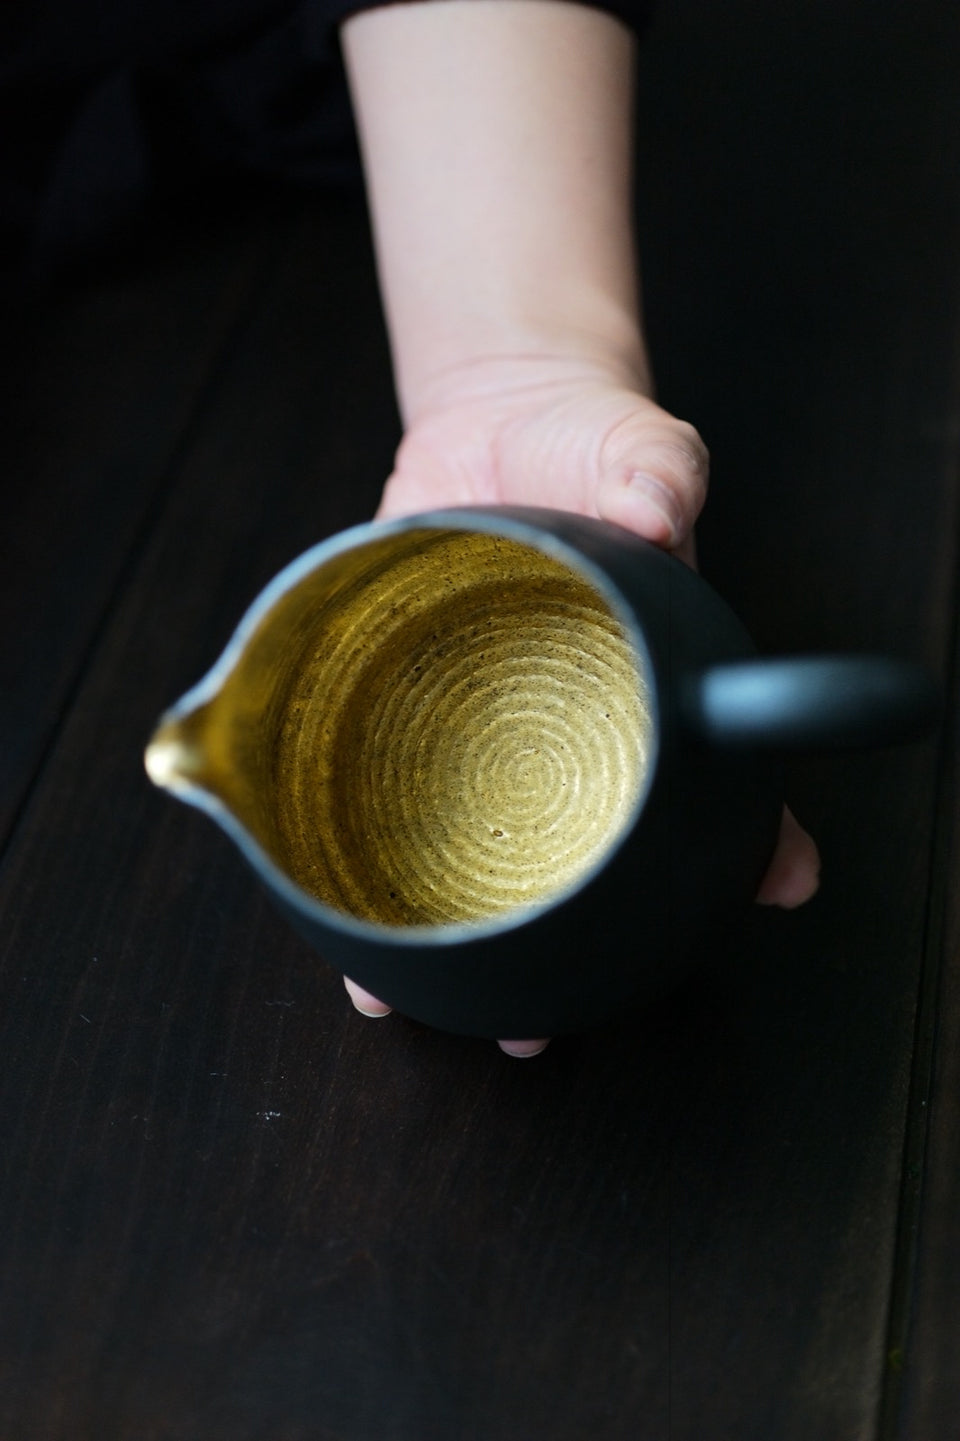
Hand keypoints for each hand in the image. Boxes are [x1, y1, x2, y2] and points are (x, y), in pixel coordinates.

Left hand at [343, 357, 820, 1053]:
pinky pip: (374, 784)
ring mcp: (475, 728)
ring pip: (464, 851)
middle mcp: (563, 730)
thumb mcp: (637, 448)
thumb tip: (660, 507)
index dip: (745, 850)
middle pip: (575, 859)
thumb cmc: (588, 452)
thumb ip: (654, 470)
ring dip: (434, 935)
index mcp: (640, 686)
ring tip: (394, 1001)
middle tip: (537, 1034)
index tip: (766, 892)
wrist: (501, 424)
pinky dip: (349, 846)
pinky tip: (328, 906)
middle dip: (560, 951)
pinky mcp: (396, 702)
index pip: (706, 783)